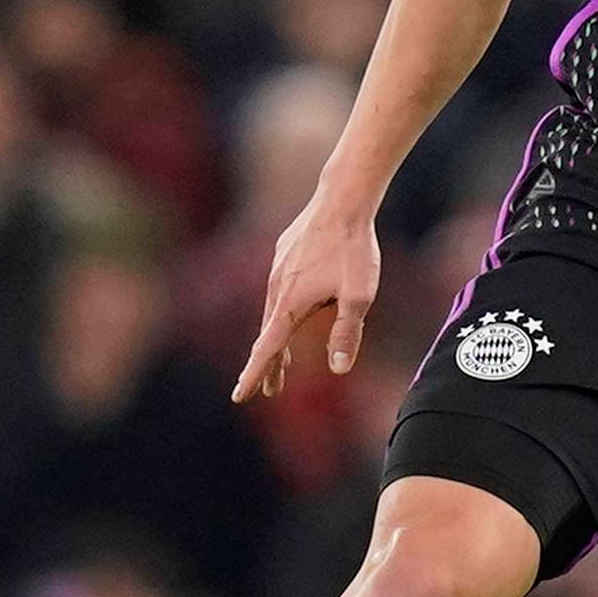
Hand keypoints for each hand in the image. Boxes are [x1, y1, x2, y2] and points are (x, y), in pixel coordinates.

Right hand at [234, 187, 382, 401]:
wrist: (343, 200)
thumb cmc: (354, 249)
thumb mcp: (358, 296)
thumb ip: (347, 333)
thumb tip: (338, 369)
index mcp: (290, 303)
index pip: (267, 348)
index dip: (254, 374)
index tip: (239, 396)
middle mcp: (278, 288)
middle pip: (269, 335)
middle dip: (268, 365)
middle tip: (268, 390)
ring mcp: (279, 270)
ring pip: (274, 313)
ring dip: (277, 340)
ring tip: (282, 363)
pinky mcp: (284, 255)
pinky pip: (281, 291)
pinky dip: (282, 313)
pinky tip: (294, 312)